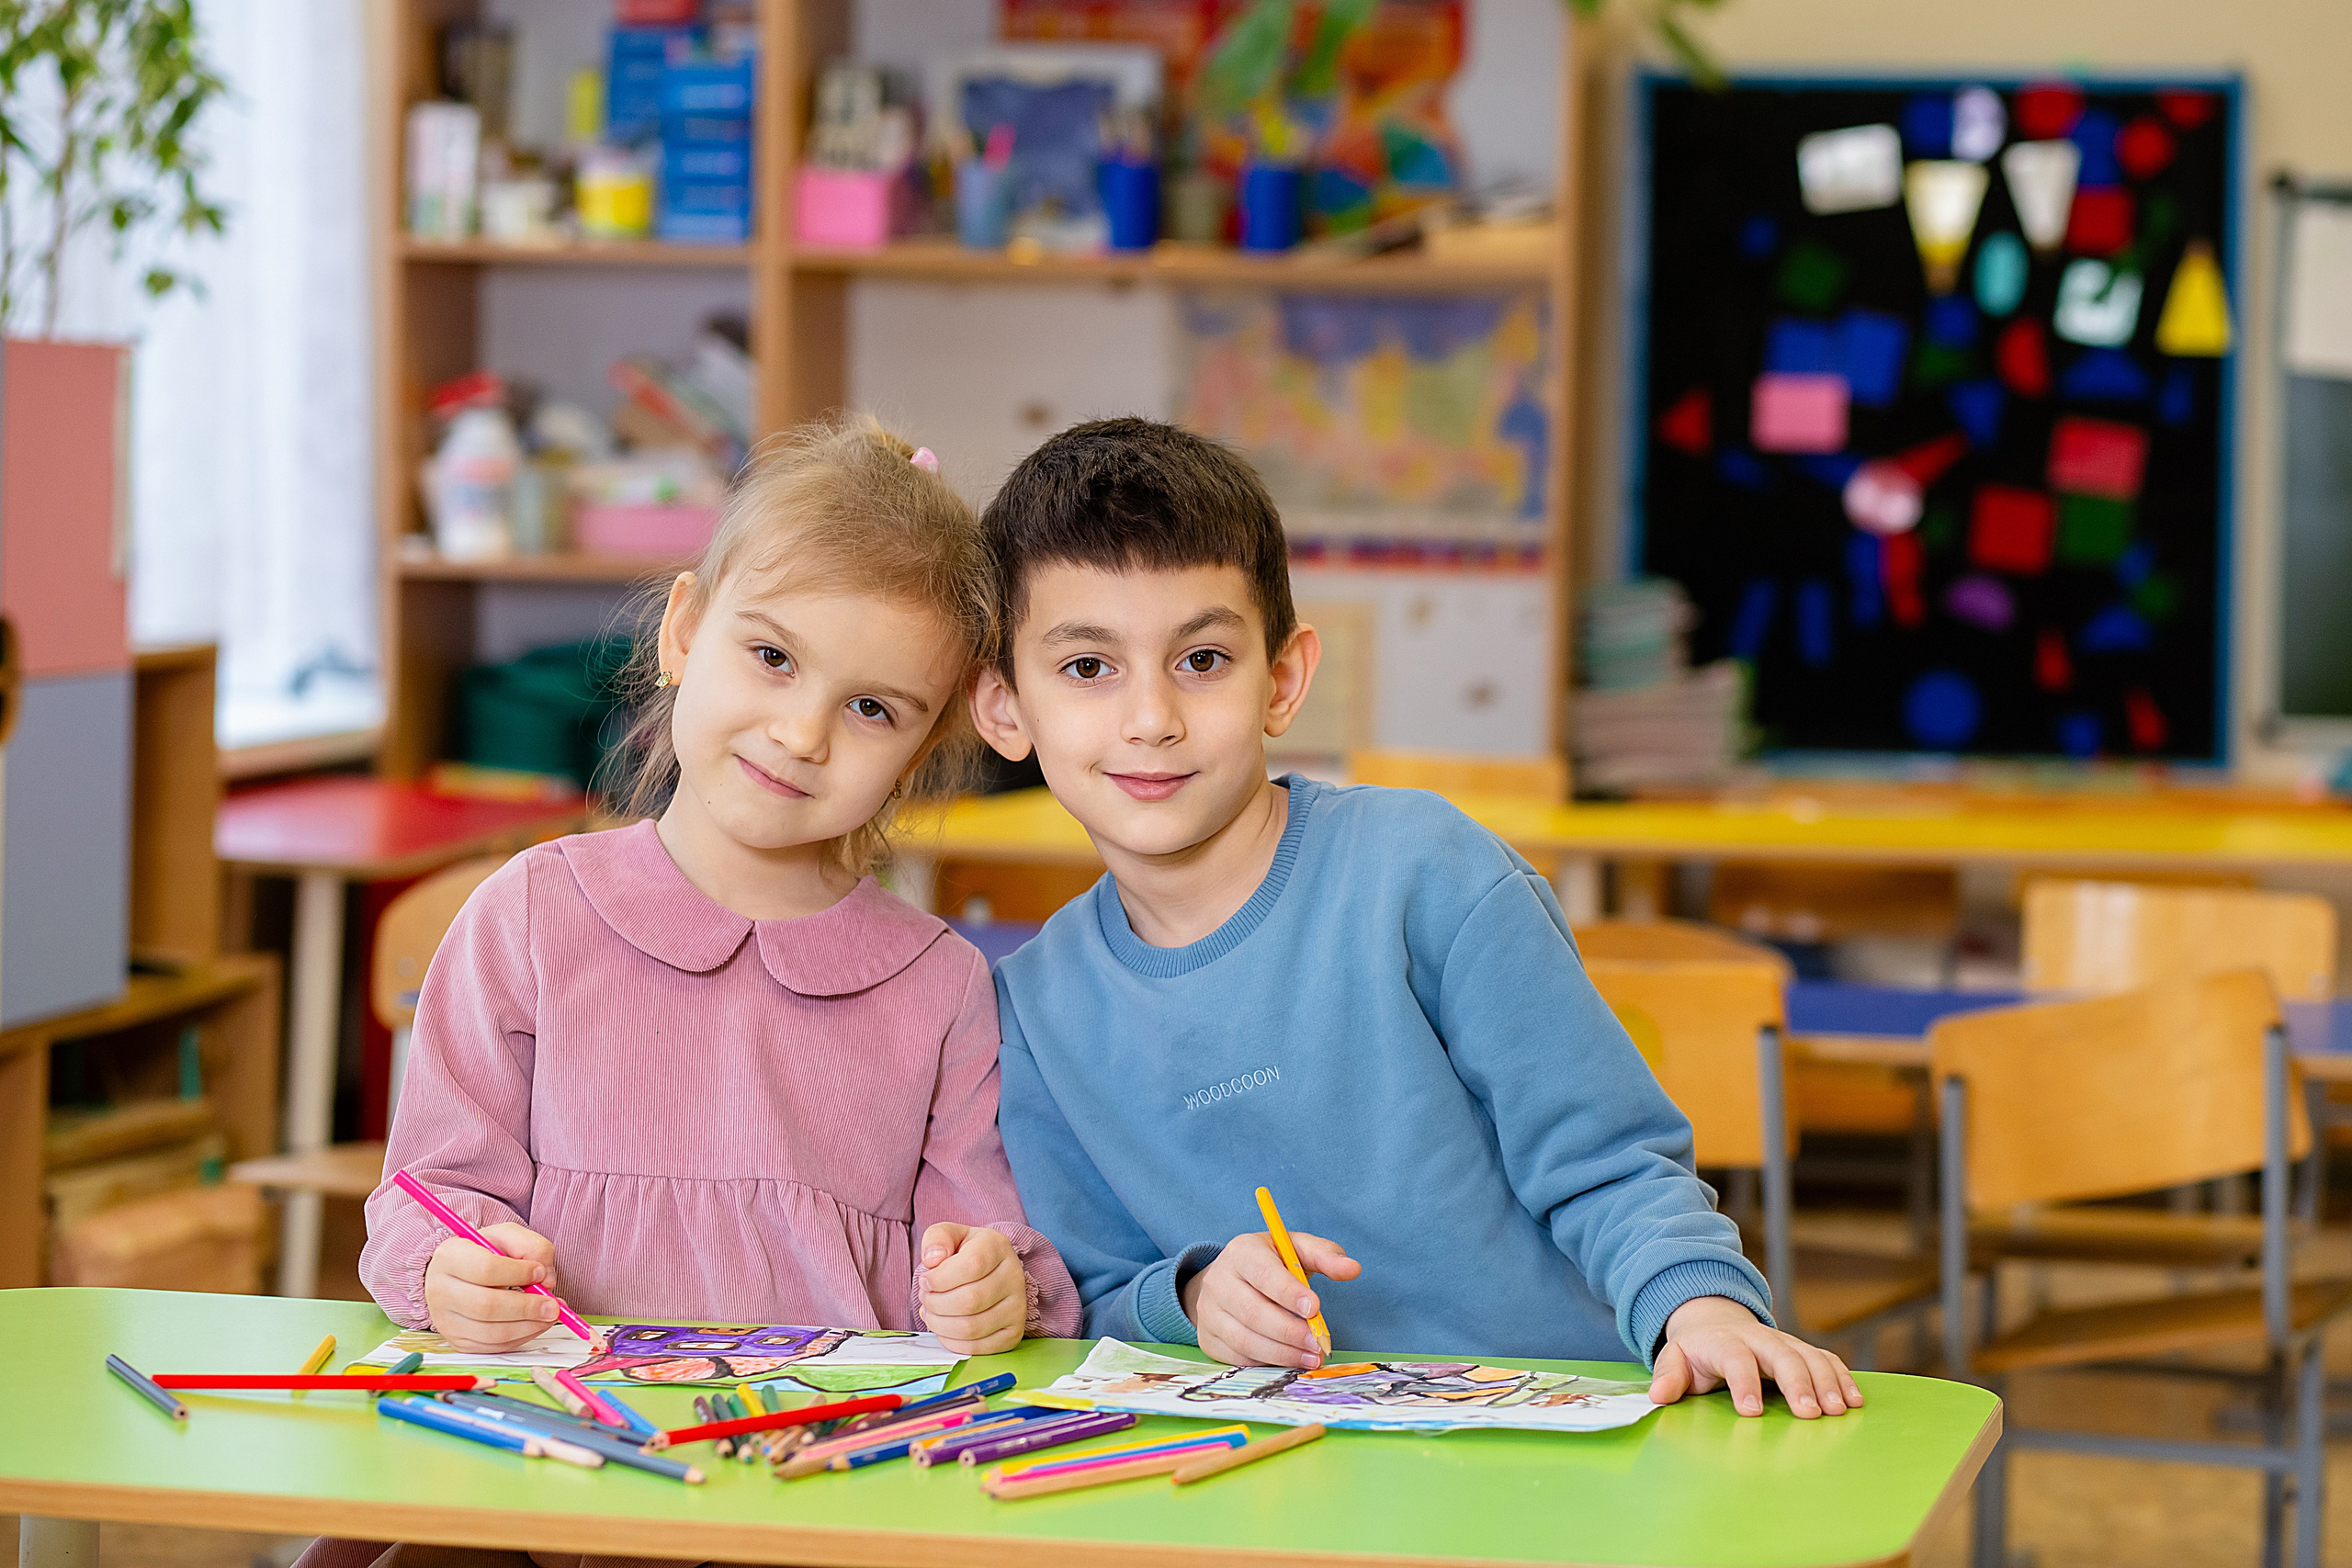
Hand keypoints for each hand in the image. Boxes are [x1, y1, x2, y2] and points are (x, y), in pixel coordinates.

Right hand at [422, 1222, 566, 1352]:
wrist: (460, 1273)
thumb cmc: (485, 1252)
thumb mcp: (509, 1236)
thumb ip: (532, 1247)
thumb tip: (546, 1278)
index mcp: (449, 1257)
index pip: (485, 1269)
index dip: (518, 1273)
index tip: (539, 1272)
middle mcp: (440, 1290)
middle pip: (485, 1306)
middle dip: (526, 1307)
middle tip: (553, 1305)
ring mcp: (446, 1320)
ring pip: (490, 1332)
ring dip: (528, 1326)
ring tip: (549, 1315)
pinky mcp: (458, 1341)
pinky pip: (493, 1347)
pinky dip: (520, 1338)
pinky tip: (534, 1324)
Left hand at [919, 1223, 1025, 1355]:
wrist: (991, 1271)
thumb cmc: (965, 1254)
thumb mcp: (950, 1235)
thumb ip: (937, 1238)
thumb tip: (932, 1260)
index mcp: (998, 1247)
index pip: (971, 1266)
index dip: (940, 1278)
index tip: (926, 1280)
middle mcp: (1014, 1277)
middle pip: (969, 1301)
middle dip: (935, 1303)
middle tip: (926, 1298)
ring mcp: (1017, 1308)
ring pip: (971, 1327)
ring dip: (939, 1324)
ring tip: (932, 1312)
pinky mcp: (1013, 1334)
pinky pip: (977, 1348)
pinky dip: (951, 1342)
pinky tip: (944, 1327)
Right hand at [1179, 1231, 1360, 1369]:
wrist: (1229, 1279)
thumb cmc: (1271, 1263)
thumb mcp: (1295, 1249)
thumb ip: (1325, 1255)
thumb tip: (1352, 1269)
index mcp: (1242, 1252)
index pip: (1264, 1274)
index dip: (1289, 1293)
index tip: (1314, 1308)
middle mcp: (1219, 1281)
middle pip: (1253, 1312)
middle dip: (1290, 1331)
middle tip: (1318, 1343)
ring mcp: (1209, 1312)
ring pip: (1245, 1339)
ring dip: (1281, 1353)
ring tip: (1310, 1357)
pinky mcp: (1208, 1338)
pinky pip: (1237, 1357)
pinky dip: (1265, 1362)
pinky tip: (1288, 1360)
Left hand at [1648, 1295, 1862, 1418]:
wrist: (1714, 1323)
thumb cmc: (1696, 1352)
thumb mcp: (1675, 1360)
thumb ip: (1668, 1377)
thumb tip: (1658, 1397)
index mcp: (1724, 1343)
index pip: (1735, 1359)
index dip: (1743, 1383)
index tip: (1751, 1412)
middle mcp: (1758, 1339)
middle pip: (1782, 1355)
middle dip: (1797, 1383)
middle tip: (1810, 1414)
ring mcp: (1784, 1342)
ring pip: (1810, 1356)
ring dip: (1827, 1382)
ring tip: (1838, 1411)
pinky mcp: (1802, 1350)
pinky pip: (1827, 1359)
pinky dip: (1843, 1377)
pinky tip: (1855, 1400)